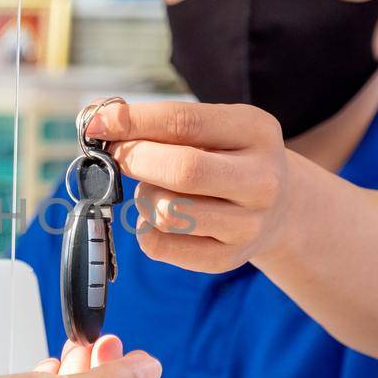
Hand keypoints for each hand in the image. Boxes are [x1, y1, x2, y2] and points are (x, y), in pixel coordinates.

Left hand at [86, 100, 293, 274]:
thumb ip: (161, 122)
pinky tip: (157, 217)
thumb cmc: (226, 158)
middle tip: (117, 157)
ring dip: (143, 196)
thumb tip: (100, 119)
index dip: (133, 122)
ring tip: (153, 188)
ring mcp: (248, 225)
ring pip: (167, 211)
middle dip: (135, 160)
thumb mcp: (211, 128)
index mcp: (256, 131)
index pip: (184, 122)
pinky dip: (144, 229)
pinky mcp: (227, 259)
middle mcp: (261, 180)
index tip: (97, 123)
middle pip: (182, 170)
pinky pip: (161, 246)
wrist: (280, 207)